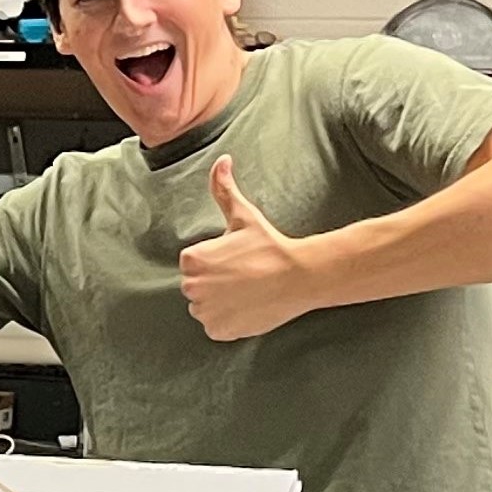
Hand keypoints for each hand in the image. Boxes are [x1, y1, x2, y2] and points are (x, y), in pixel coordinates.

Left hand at [179, 156, 316, 341]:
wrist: (299, 277)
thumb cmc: (270, 246)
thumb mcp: (243, 216)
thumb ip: (223, 189)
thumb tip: (221, 160)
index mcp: (192, 260)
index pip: (193, 263)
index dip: (215, 261)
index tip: (236, 259)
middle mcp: (192, 287)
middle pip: (196, 286)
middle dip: (216, 281)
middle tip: (244, 275)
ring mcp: (205, 312)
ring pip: (205, 307)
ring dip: (220, 302)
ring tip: (247, 291)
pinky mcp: (218, 331)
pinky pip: (215, 326)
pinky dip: (228, 321)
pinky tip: (247, 307)